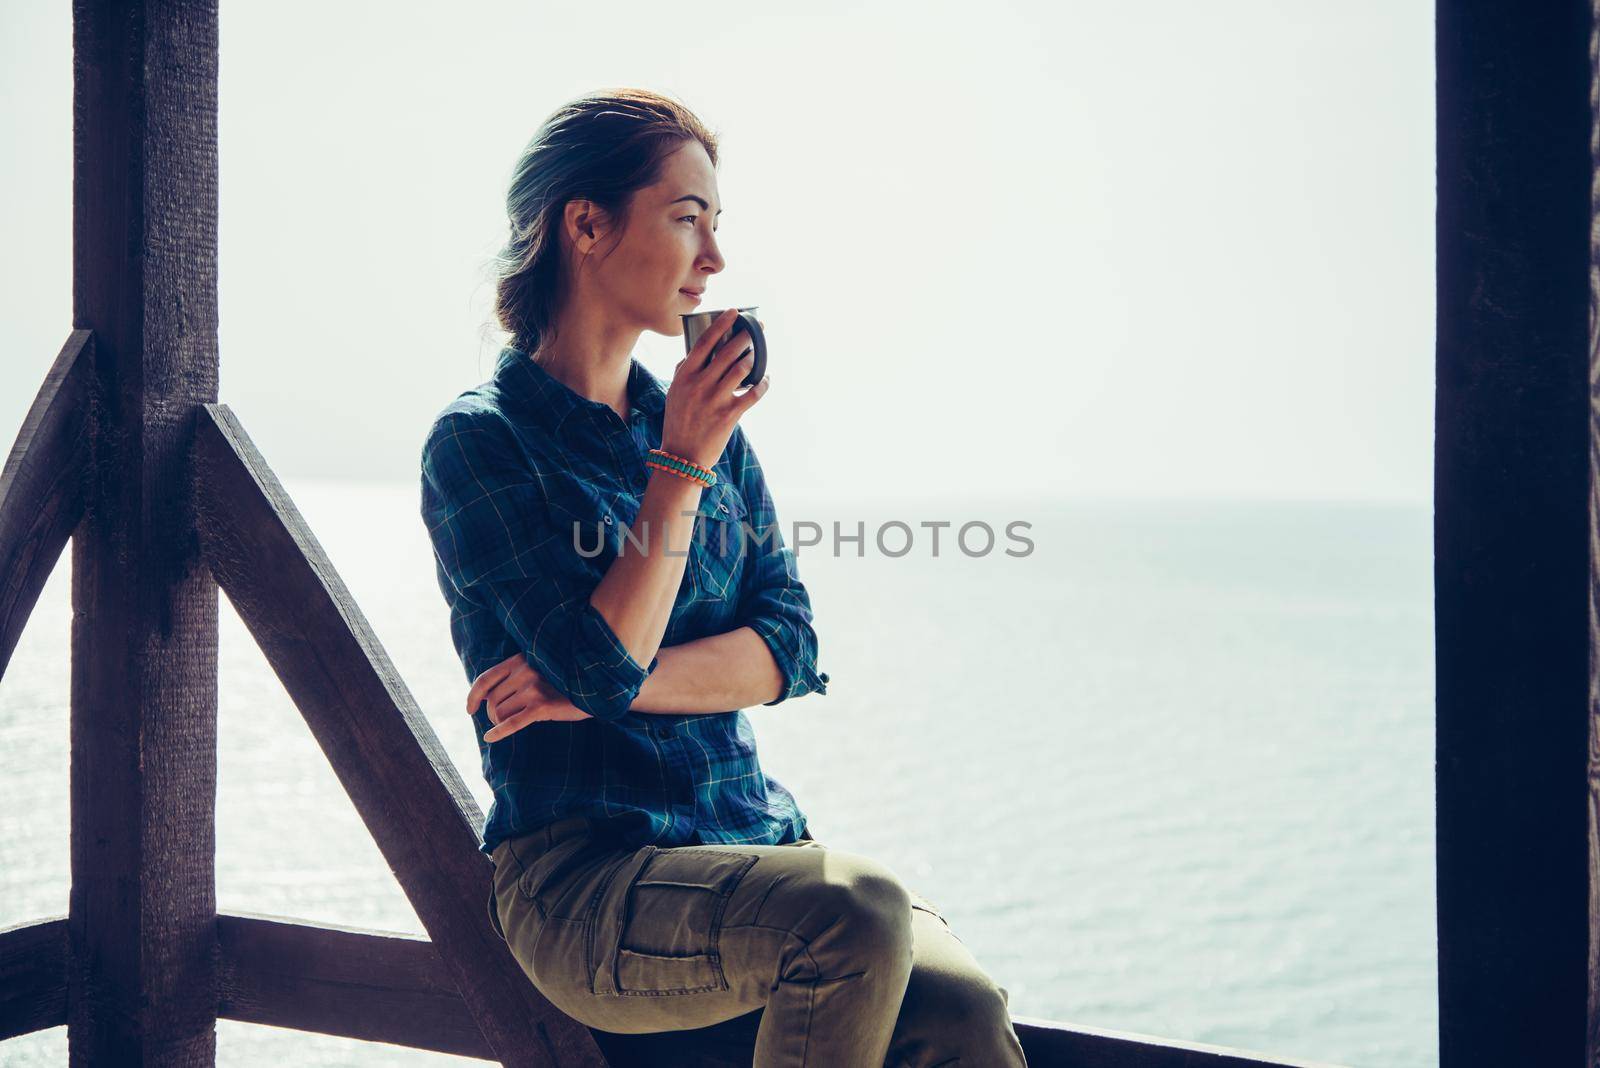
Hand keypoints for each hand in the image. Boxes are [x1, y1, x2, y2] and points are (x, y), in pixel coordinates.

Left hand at [466, 652, 593, 741]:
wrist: (596, 687)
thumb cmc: (565, 681)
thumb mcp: (540, 670)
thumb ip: (517, 676)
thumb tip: (488, 696)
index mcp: (520, 659)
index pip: (486, 678)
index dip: (473, 696)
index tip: (470, 709)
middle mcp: (525, 670)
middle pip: (492, 700)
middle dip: (493, 714)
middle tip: (503, 721)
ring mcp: (533, 688)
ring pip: (499, 712)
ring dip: (500, 723)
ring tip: (513, 723)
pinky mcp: (542, 706)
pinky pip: (512, 723)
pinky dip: (499, 732)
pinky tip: (491, 738)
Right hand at [662, 307, 771, 468]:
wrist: (682, 455)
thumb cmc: (678, 422)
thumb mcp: (674, 392)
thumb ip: (683, 371)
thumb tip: (693, 353)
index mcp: (685, 376)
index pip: (705, 342)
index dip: (722, 324)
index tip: (735, 312)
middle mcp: (700, 384)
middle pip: (728, 351)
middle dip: (746, 335)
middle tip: (759, 328)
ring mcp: (715, 399)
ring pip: (742, 369)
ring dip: (754, 358)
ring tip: (759, 353)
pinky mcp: (729, 415)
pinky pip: (753, 393)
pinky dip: (763, 383)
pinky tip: (766, 379)